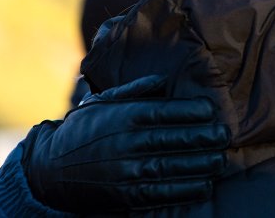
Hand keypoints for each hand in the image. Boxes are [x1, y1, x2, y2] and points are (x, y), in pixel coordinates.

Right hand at [22, 75, 228, 212]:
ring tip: (220, 160)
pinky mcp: (125, 195)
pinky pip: (161, 193)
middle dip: (204, 138)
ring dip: (201, 165)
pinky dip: (185, 190)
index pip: (165, 112)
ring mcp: (126, 171)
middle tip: (224, 135)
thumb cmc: (84, 130)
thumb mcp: (104, 102)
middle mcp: (125, 143)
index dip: (192, 111)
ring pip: (171, 167)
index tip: (211, 110)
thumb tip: (165, 79)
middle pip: (173, 140)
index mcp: (123, 116)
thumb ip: (136, 90)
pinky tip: (204, 185)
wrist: (49, 170)